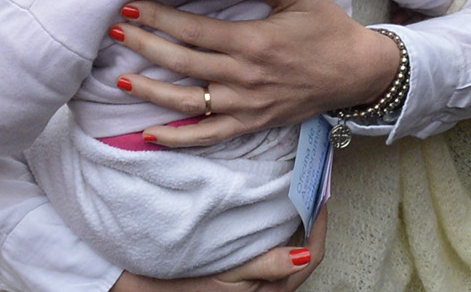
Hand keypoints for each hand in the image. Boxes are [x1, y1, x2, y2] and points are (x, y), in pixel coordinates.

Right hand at [112, 209, 323, 289]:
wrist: (150, 284)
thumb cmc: (188, 282)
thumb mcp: (228, 272)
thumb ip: (266, 265)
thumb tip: (304, 256)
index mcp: (271, 289)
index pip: (311, 254)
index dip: (319, 224)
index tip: (320, 197)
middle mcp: (269, 284)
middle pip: (304, 248)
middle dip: (309, 219)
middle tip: (310, 188)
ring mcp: (258, 277)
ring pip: (288, 246)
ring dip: (293, 220)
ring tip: (294, 193)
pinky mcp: (246, 268)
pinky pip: (271, 245)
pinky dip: (275, 225)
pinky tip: (268, 208)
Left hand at [113, 0, 399, 146]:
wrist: (356, 71)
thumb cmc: (327, 28)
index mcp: (253, 40)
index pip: (194, 29)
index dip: (158, 18)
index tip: (130, 9)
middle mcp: (244, 75)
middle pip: (182, 63)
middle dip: (144, 47)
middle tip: (114, 33)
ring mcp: (246, 104)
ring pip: (187, 102)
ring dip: (151, 92)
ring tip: (121, 80)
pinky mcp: (251, 123)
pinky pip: (208, 136)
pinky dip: (177, 139)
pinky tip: (149, 134)